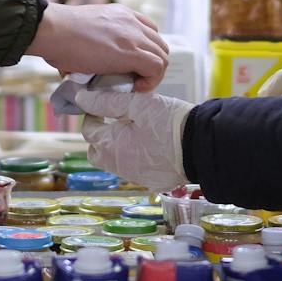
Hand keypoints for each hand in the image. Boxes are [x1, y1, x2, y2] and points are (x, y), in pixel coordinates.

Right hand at [28, 3, 169, 90]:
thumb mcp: (86, 31)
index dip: (146, 52)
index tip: (133, 67)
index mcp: (121, 15)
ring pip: (162, 56)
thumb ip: (94, 45)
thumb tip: (83, 69)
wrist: (51, 30)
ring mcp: (133, 36)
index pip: (150, 31)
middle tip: (135, 79)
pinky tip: (134, 88)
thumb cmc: (57, 34)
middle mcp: (132, 22)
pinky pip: (156, 67)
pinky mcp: (131, 52)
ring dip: (152, 74)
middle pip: (159, 45)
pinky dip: (150, 81)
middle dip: (152, 65)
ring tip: (135, 86)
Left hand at [77, 89, 192, 191]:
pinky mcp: (149, 182)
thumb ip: (107, 101)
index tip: (103, 104)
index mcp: (109, 145)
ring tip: (134, 131)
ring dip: (117, 147)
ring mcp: (133, 176)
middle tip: (115, 120)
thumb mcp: (137, 104)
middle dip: (100, 136)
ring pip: (114, 162)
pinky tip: (149, 146)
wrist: (201, 147)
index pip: (88, 129)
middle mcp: (117, 165)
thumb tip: (80, 98)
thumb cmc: (169, 122)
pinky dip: (134, 157)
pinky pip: (133, 169)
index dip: (93, 113)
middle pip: (96, 151)